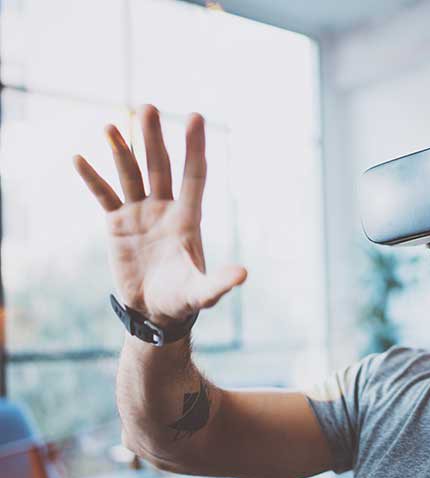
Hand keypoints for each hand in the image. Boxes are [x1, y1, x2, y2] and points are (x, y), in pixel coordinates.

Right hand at [73, 105, 246, 325]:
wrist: (155, 311)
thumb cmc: (183, 300)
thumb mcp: (202, 293)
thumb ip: (220, 283)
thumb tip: (243, 275)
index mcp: (189, 218)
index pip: (194, 175)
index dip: (194, 148)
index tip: (195, 117)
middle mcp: (165, 209)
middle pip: (160, 167)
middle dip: (154, 138)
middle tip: (147, 107)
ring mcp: (140, 213)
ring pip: (131, 174)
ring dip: (122, 150)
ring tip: (112, 125)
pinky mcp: (117, 223)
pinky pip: (104, 195)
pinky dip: (92, 178)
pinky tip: (79, 158)